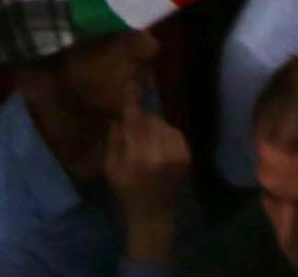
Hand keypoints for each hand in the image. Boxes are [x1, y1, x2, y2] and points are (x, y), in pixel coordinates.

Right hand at [105, 100, 195, 229]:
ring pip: (163, 125)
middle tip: (135, 133)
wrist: (154, 214)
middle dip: (142, 121)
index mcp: (136, 158)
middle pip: (150, 121)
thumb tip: (118, 117)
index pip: (134, 122)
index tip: (131, 83)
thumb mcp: (111, 169)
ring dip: (154, 128)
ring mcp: (176, 155)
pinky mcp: (186, 157)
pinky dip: (166, 135)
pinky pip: (175, 133)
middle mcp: (158, 154)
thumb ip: (114, 141)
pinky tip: (159, 147)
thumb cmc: (127, 191)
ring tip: (148, 143)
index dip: (132, 102)